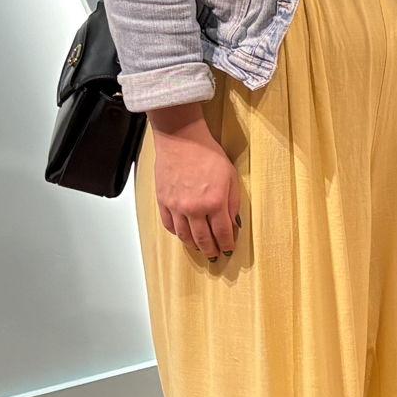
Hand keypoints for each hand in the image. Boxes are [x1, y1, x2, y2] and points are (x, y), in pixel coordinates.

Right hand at [148, 110, 242, 261]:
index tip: (229, 249)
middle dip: (211, 250)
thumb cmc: (208, 155)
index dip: (227, 244)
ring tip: (200, 249)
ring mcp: (176, 207)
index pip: (222, 232)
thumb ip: (233, 202)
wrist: (182, 141)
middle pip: (203, 239)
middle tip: (215, 255)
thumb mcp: (231, 177)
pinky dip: (177, 234)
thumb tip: (233, 222)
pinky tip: (183, 235)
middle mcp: (194, 209)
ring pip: (184, 236)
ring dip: (193, 245)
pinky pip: (169, 225)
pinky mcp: (163, 202)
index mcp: (215, 203)